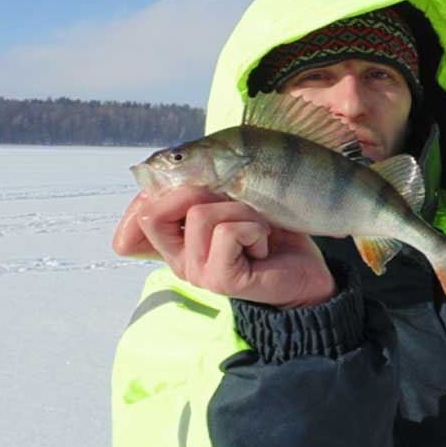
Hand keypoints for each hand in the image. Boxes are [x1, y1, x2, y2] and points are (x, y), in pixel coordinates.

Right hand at [112, 187, 335, 308]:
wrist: (305, 273)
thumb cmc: (269, 235)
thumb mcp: (230, 203)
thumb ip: (199, 192)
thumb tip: (164, 167)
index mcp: (176, 242)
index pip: (139, 215)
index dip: (152, 191)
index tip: (190, 180)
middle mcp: (179, 260)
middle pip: (154, 212)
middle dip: (196, 191)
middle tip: (232, 201)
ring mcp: (197, 272)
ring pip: (200, 215)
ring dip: (239, 210)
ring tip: (257, 227)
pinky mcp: (220, 279)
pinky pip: (227, 232)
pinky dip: (253, 227)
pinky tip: (263, 244)